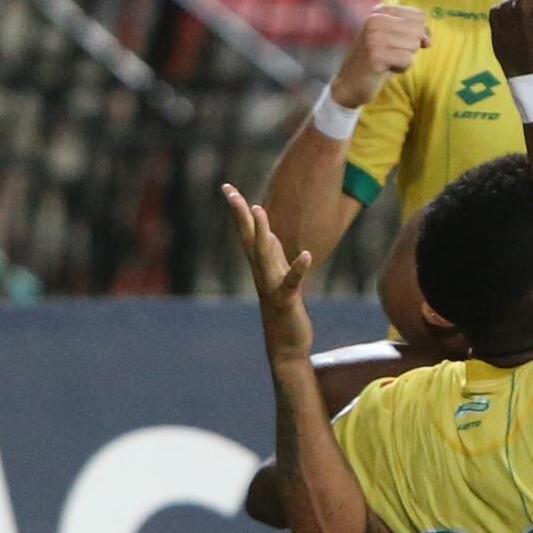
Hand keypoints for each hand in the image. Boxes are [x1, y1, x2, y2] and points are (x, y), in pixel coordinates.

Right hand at [222, 183, 317, 359]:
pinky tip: (304, 255)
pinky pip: (291, 282)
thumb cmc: (283, 309)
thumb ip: (273, 255)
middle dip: (240, 214)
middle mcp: (261, 273)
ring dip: (261, 233)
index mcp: (261, 266)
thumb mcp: (278, 276)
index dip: (239, 210)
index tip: (228, 187)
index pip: (247, 233)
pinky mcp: (286, 301)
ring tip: (259, 210)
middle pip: (248, 238)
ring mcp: (271, 286)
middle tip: (230, 191)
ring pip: (263, 256)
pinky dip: (297, 269)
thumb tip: (268, 232)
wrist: (286, 345)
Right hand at [333, 2, 428, 104]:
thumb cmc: (377, 61)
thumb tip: (428, 38)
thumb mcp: (394, 40)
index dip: (420, 32)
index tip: (404, 44)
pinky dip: (401, 68)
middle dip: (411, 47)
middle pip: (418, 30)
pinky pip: (408, 59)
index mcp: (379, 12)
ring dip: (405, 58)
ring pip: (414, 45)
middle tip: (391, 55)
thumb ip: (413, 32)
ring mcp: (374, 36)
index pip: (418, 16)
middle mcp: (374, 20)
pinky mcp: (376, 54)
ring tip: (387, 61)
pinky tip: (385, 69)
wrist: (349, 84)